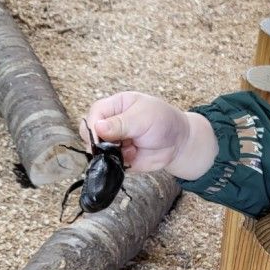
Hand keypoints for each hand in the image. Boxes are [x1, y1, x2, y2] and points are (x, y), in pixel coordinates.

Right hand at [84, 91, 216, 179]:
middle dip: (100, 142)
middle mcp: (110, 123)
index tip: (101, 137)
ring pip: (97, 150)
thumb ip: (120, 123)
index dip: (94, 126)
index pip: (94, 114)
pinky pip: (108, 163)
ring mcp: (113, 142)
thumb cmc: (164, 122)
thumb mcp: (143, 117)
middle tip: (117, 145)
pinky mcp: (118, 158)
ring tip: (131, 149)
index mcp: (115, 106)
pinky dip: (118, 163)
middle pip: (89, 133)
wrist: (179, 143)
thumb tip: (97, 128)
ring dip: (110, 154)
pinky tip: (133, 156)